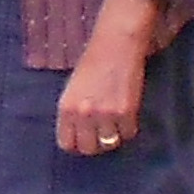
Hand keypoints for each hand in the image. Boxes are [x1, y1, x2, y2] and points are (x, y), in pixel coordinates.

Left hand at [57, 36, 149, 155]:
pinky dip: (128, 128)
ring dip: (112, 136)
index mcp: (66, 107)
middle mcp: (83, 114)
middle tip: (100, 134)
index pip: (66, 143)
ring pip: (109, 144)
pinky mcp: (127, 111)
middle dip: (94, 144)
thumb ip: (73, 113)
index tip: (82, 139)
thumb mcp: (72, 89)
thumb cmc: (92, 64)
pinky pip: (128, 134)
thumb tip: (77, 136)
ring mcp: (105, 114)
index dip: (75, 143)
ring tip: (113, 123)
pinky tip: (126, 116)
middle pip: (88, 148)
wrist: (115, 45)